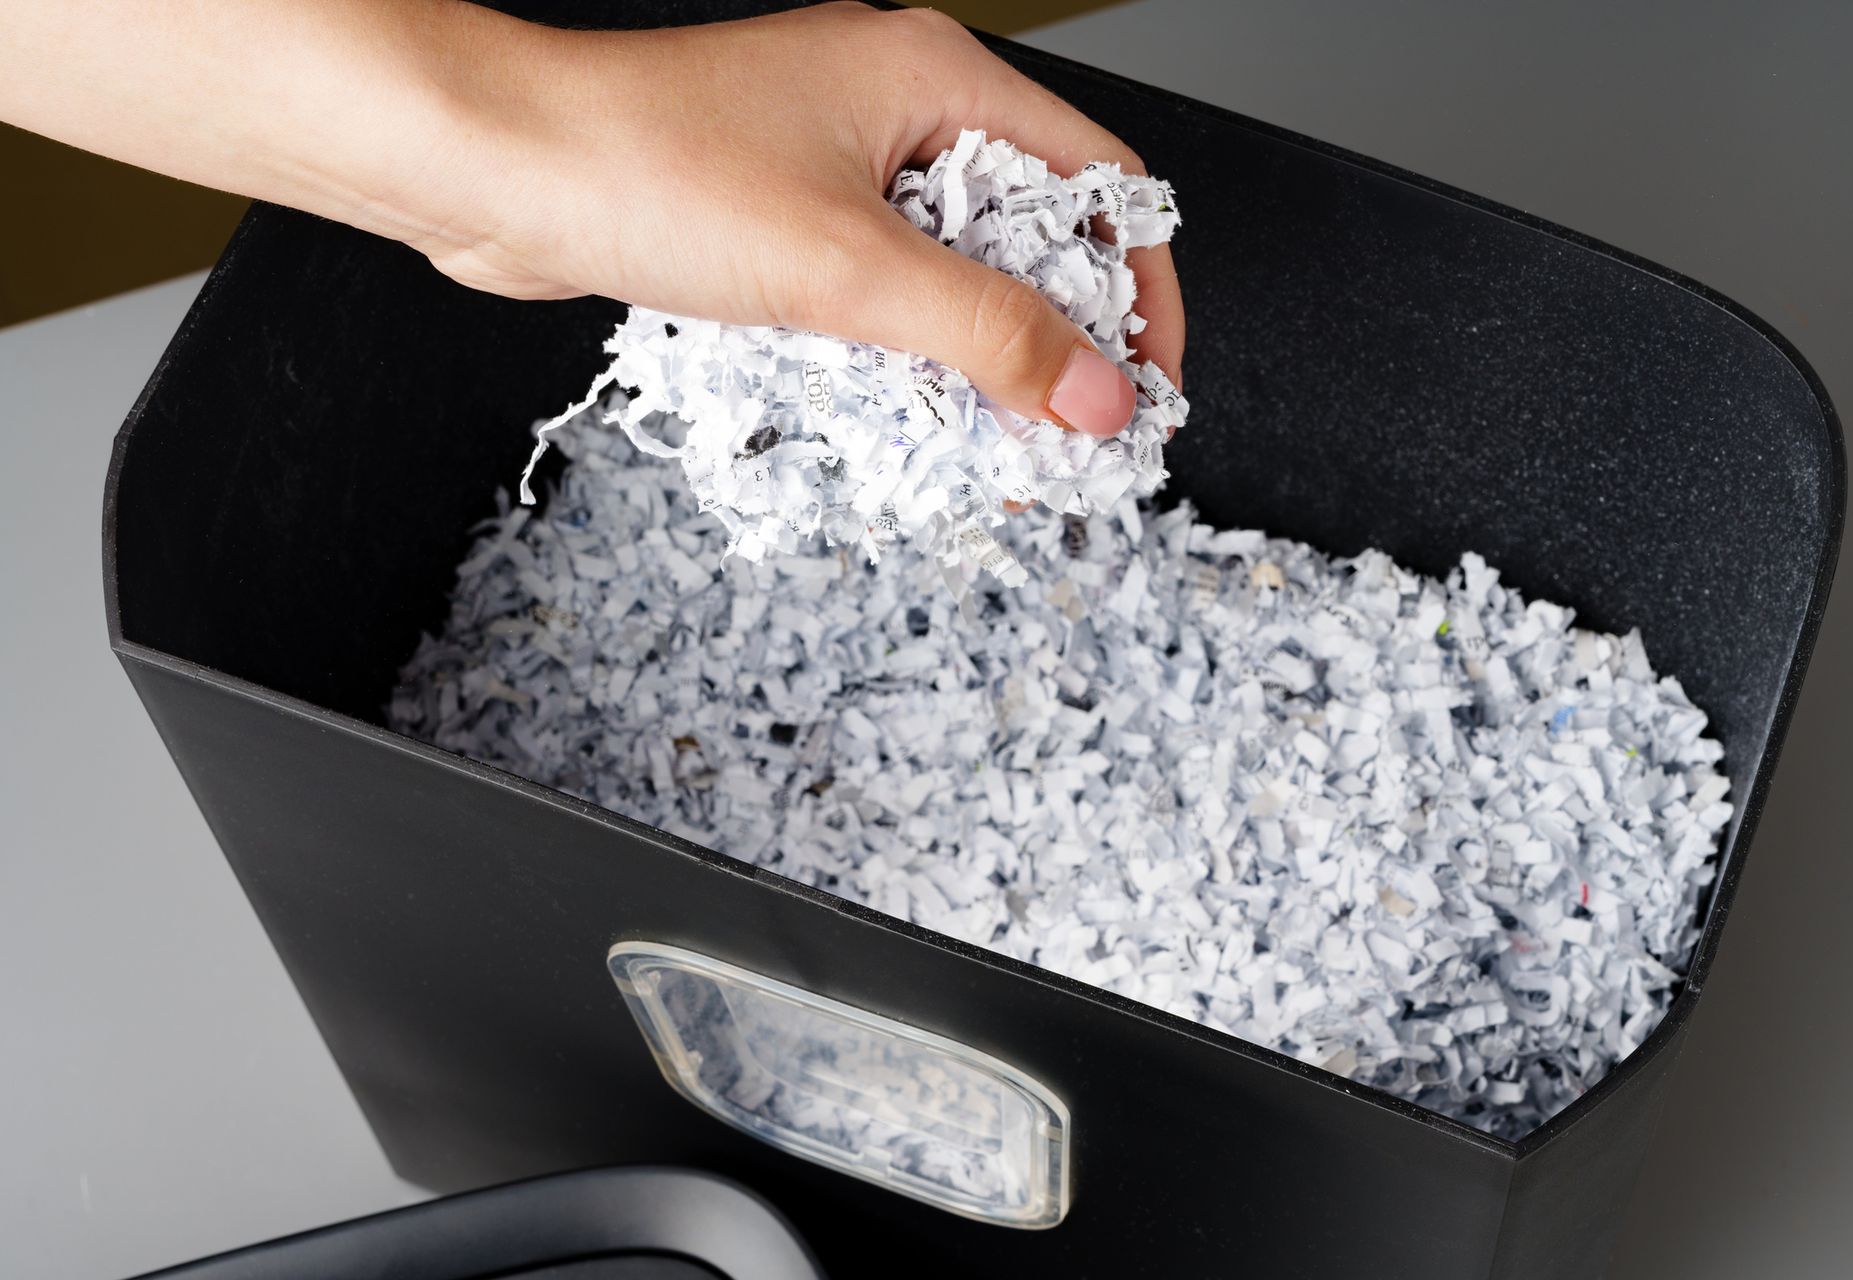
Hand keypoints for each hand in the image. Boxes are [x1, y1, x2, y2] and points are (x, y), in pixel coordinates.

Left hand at [409, 4, 1184, 435]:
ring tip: (989, 449)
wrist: (489, 168)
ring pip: (952, 274)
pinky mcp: (784, 216)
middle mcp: (896, 111)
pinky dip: (902, 355)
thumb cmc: (642, 168)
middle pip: (1031, 235)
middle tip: (1067, 437)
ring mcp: (837, 163)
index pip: (1098, 182)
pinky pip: (879, 291)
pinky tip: (898, 415)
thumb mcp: (847, 269)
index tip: (1147, 384)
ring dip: (976, 361)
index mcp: (937, 80)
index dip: (1140, 287)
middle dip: (1058, 341)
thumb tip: (1094, 393)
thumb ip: (985, 334)